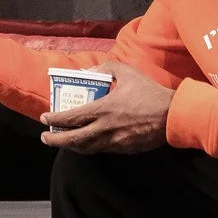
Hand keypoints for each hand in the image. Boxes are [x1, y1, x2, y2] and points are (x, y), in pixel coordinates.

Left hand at [40, 60, 173, 154]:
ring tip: (63, 140)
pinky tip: (87, 141)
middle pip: (73, 140)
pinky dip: (90, 146)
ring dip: (71, 146)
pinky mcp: (124, 149)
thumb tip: (89, 71)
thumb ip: (106, 68)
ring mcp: (115, 142)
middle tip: (45, 136)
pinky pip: (102, 149)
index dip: (54, 119)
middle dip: (55, 140)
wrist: (173, 115)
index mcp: (104, 109)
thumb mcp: (127, 72)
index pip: (71, 118)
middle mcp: (105, 129)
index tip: (44, 117)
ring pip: (86, 148)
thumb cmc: (150, 92)